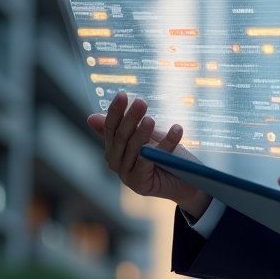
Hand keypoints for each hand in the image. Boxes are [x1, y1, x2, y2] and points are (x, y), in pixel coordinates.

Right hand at [87, 92, 210, 218]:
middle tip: (141, 102)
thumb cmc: (167, 155)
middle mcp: (115, 162)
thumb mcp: (148, 137)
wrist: (189, 181)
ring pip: (133, 148)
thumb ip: (124, 127)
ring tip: (151, 120)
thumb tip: (90, 118)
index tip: (123, 94)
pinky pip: (150, 160)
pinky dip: (166, 143)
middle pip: (121, 136)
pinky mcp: (139, 184)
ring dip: (143, 132)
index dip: (115, 111)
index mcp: (114, 148)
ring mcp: (126, 175)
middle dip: (131, 118)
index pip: (110, 127)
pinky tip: (177, 129)